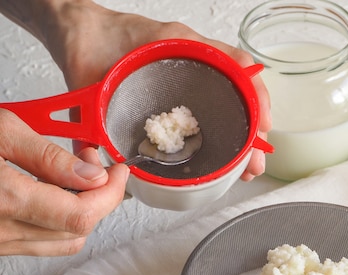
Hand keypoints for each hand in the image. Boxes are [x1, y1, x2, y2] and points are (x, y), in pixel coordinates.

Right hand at [0, 109, 128, 255]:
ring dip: (81, 212)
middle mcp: (1, 231)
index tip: (118, 169)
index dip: (112, 192)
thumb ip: (48, 156)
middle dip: (101, 199)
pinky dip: (57, 221)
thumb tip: (93, 175)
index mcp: (5, 200)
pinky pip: (37, 242)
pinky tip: (51, 192)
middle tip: (99, 166)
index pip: (83, 214)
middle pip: (78, 231)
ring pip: (61, 242)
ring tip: (76, 176)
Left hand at [47, 1, 271, 180]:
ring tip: (247, 163)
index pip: (234, 64)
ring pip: (232, 100)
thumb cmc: (91, 43)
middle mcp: (192, 60)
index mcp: (178, 47)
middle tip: (255, 160)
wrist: (80, 32)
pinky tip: (228, 149)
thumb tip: (97, 162)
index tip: (262, 125)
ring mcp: (192, 74)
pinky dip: (227, 127)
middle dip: (254, 127)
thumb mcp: (92, 78)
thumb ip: (92, 119)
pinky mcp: (183, 88)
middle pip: (240, 90)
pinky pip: (213, 105)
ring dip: (245, 131)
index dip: (255, 95)